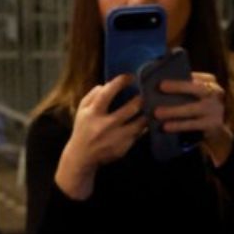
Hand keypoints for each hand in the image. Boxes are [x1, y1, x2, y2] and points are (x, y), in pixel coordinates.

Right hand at [56, 74, 146, 200]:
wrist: (82, 157)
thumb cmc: (83, 129)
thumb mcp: (82, 110)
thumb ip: (93, 95)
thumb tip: (107, 84)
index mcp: (93, 114)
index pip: (107, 94)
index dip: (119, 83)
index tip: (130, 77)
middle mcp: (105, 126)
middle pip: (130, 109)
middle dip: (141, 100)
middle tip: (146, 94)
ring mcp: (116, 138)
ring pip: (139, 124)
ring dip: (146, 114)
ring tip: (151, 107)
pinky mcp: (123, 148)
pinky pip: (139, 135)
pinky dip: (143, 128)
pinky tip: (146, 122)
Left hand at [152, 72, 233, 165]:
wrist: (220, 124)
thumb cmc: (204, 106)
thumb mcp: (199, 94)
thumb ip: (187, 87)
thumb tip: (161, 85)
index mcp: (210, 82)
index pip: (195, 76)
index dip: (181, 77)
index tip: (164, 78)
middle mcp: (215, 93)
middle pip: (197, 88)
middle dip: (179, 87)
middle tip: (161, 86)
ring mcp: (215, 109)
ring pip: (192, 108)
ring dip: (174, 110)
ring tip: (157, 113)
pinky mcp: (212, 124)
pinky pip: (192, 124)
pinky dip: (178, 125)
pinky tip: (166, 126)